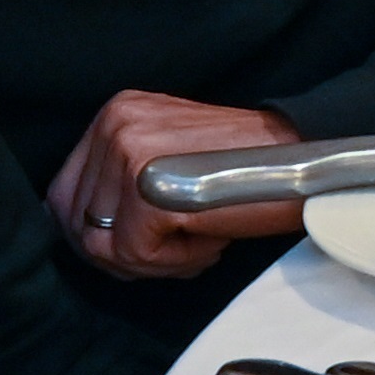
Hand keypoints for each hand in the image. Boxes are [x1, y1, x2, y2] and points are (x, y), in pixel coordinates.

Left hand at [45, 90, 305, 279]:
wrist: (310, 158)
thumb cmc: (248, 169)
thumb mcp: (168, 154)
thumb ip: (119, 180)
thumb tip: (78, 233)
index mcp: (116, 112)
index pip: (64, 197)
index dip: (100, 236)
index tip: (148, 240)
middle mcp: (115, 124)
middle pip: (78, 227)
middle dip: (127, 252)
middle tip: (185, 238)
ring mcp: (129, 153)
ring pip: (104, 249)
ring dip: (155, 258)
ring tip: (202, 231)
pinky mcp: (148, 191)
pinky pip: (135, 258)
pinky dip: (176, 262)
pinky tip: (212, 235)